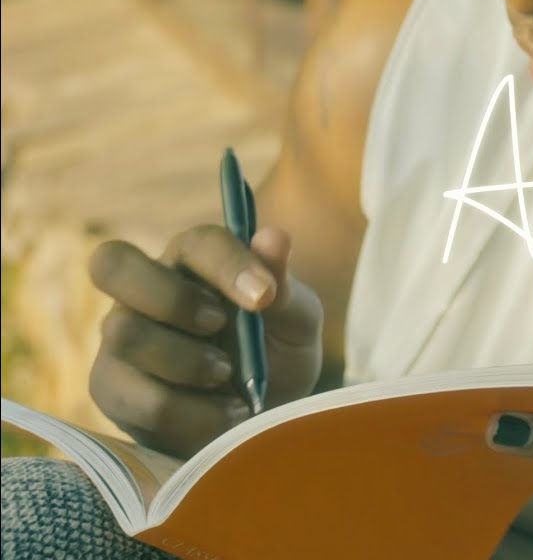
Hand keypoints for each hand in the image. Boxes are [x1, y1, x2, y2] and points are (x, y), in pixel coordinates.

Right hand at [88, 225, 322, 458]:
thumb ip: (284, 284)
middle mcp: (145, 289)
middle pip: (113, 264)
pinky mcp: (111, 388)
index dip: (227, 264)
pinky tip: (222, 414)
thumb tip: (275, 237)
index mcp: (194, 260)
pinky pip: (135, 396)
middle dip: (173, 299)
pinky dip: (189, 412)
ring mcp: (120, 337)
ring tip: (229, 378)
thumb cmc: (278, 355)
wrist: (263, 420)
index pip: (196, 243)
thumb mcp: (295, 322)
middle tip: (218, 326)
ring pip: (127, 335)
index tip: (265, 296)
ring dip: (189, 363)